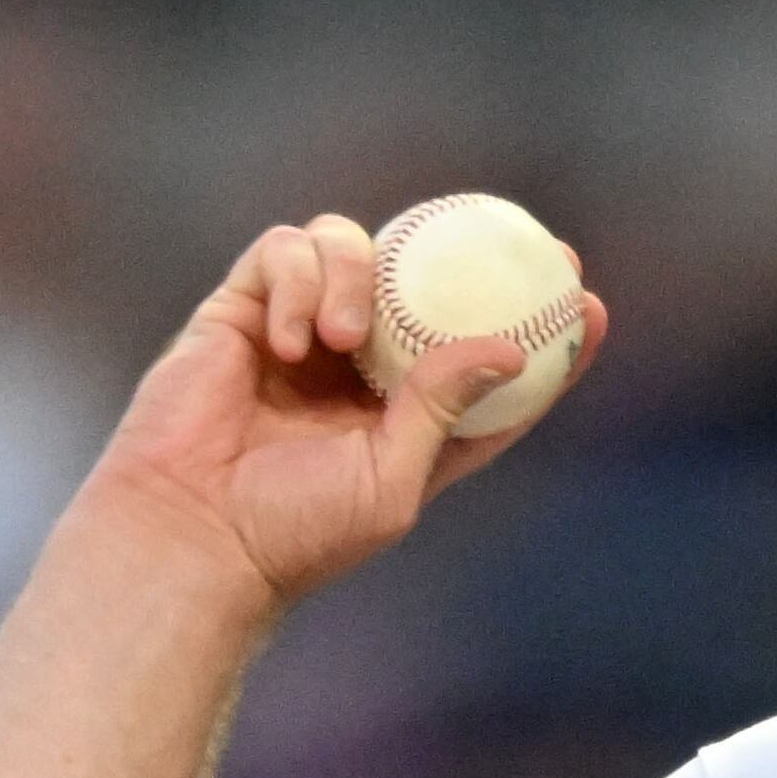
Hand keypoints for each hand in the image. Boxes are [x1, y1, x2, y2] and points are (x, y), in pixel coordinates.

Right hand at [86, 215, 609, 608]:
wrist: (191, 534)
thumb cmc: (294, 530)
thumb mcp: (392, 480)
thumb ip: (444, 409)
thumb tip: (509, 347)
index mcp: (411, 417)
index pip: (489, 360)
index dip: (541, 331)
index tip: (585, 305)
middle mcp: (363, 367)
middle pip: (429, 283)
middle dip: (478, 254)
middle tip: (523, 243)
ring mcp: (303, 332)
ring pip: (352, 246)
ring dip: (358, 275)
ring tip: (344, 341)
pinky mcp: (242, 311)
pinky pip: (283, 251)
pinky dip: (300, 281)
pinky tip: (294, 341)